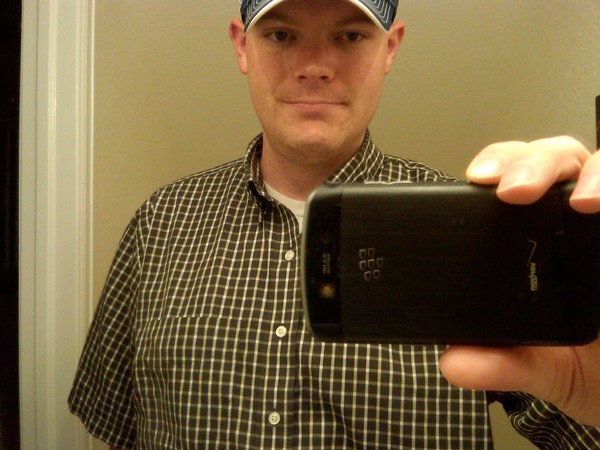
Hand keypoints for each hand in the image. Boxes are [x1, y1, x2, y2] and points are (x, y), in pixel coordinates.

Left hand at [439, 136, 599, 426]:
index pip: (510, 180)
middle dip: (532, 163)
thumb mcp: (543, 367)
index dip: (497, 165)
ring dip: (592, 173)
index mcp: (535, 239)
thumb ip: (501, 361)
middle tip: (516, 190)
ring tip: (583, 201)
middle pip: (553, 160)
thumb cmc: (590, 364)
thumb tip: (454, 362)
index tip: (480, 177)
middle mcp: (575, 220)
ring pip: (599, 166)